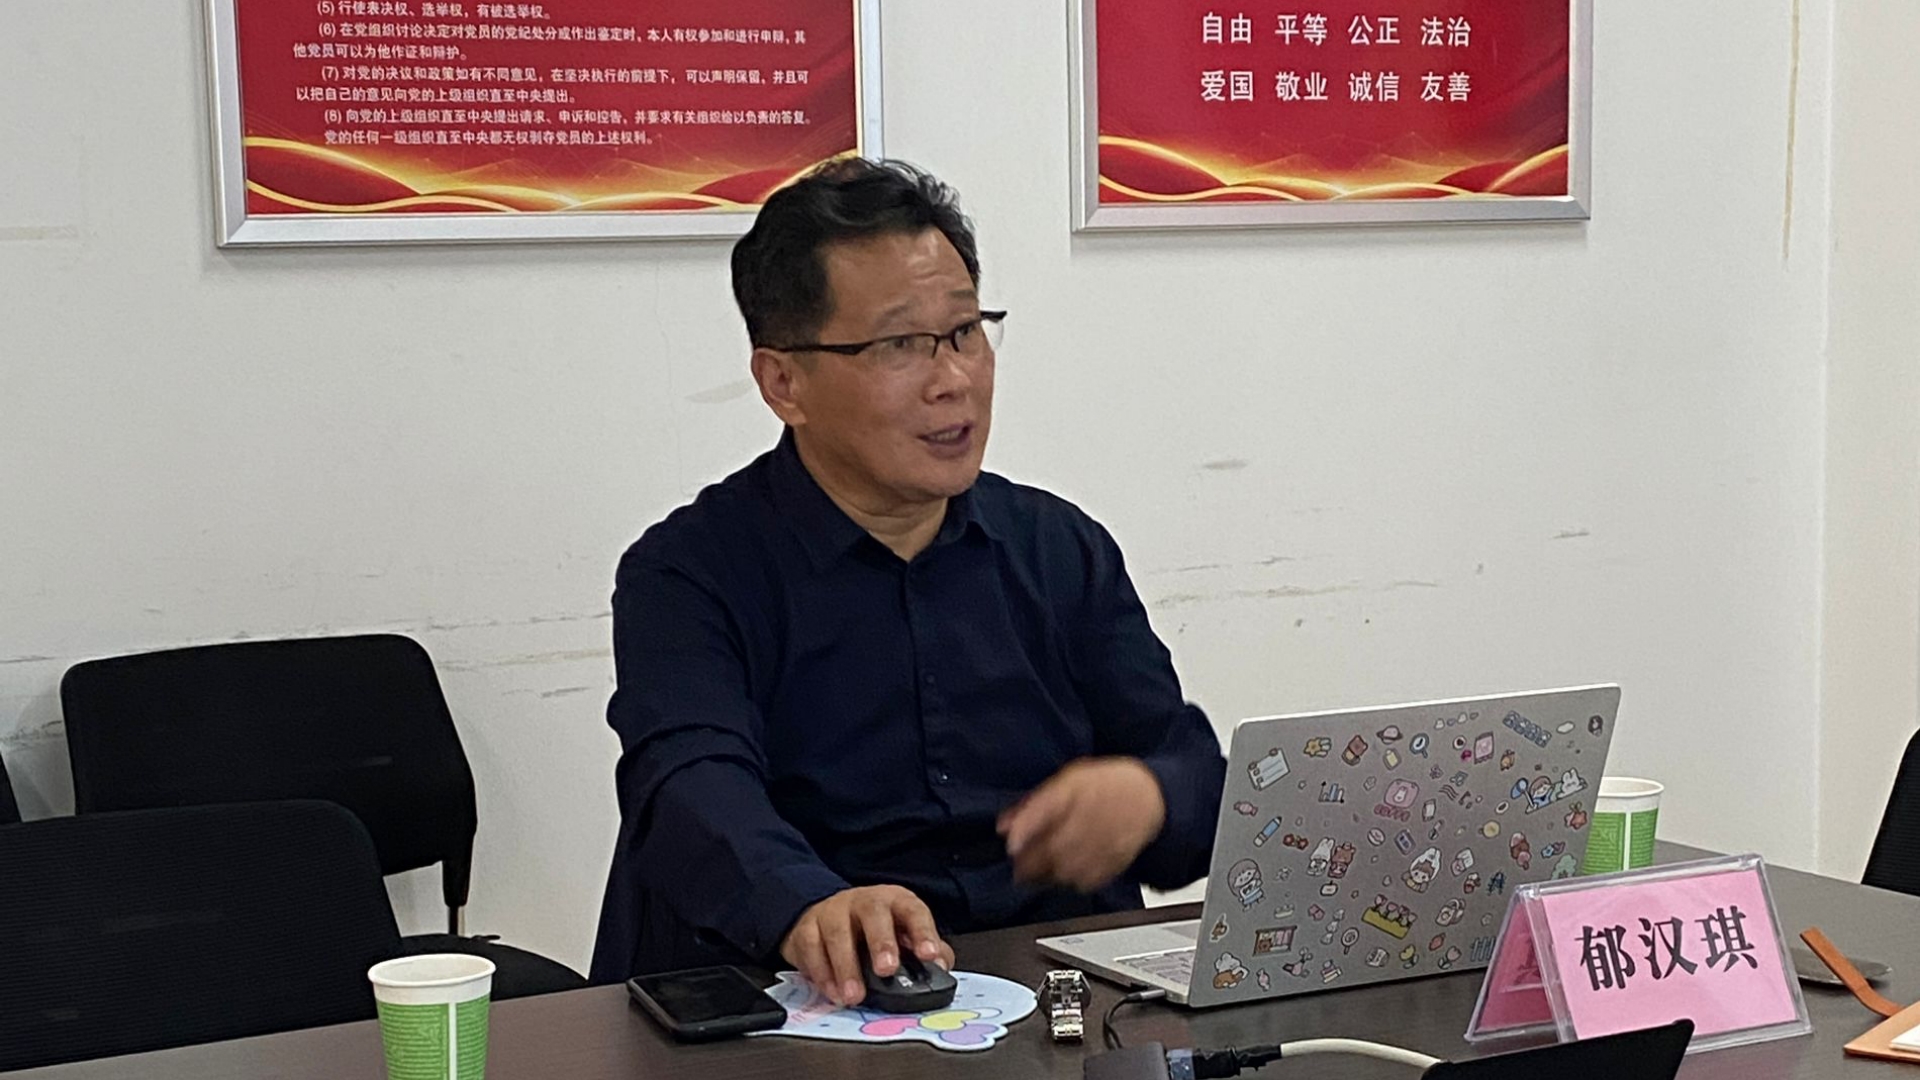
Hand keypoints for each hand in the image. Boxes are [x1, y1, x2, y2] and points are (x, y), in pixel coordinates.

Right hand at [779, 885, 954, 1006]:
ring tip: (855, 995)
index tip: (929, 955)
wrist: (825, 916)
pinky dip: (821, 973)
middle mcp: (864, 901)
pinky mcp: (807, 927)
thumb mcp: (902, 934)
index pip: (913, 911)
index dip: (923, 932)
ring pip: (838, 932)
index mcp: (895, 902)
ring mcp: (833, 911)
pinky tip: (832, 992)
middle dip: (881, 942)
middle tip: (887, 969)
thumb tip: (941, 966)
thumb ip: (924, 950)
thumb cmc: (871, 929)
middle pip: (874, 913)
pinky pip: (811, 947)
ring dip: (846, 967)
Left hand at [997, 757, 1166, 891]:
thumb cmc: (1103, 785)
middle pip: (1051, 848)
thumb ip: (1032, 804)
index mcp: (1074, 790)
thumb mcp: (1067, 781)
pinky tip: (1066, 872)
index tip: (1011, 847)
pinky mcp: (1114, 863)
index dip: (1024, 831)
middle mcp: (1089, 817)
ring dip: (1046, 876)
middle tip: (1019, 867)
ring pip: (1065, 871)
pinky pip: (1084, 882)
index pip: (1044, 811)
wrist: (1147, 797)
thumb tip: (1003, 826)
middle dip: (1028, 863)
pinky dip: (1070, 882)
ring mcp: (1103, 842)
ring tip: (1039, 872)